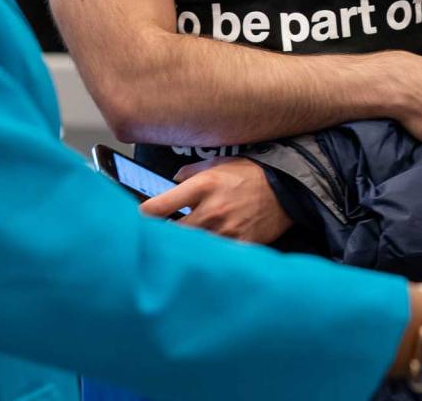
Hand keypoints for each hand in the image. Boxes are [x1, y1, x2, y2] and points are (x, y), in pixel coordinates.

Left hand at [139, 158, 291, 243]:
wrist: (286, 187)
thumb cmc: (249, 173)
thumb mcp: (217, 164)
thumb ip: (189, 173)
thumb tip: (171, 182)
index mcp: (201, 187)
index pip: (157, 208)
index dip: (139, 218)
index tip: (134, 223)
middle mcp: (210, 211)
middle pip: (171, 235)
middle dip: (162, 238)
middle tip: (156, 239)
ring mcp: (225, 231)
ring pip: (192, 248)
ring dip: (185, 248)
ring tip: (179, 249)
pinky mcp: (240, 245)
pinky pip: (216, 256)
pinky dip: (209, 256)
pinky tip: (206, 257)